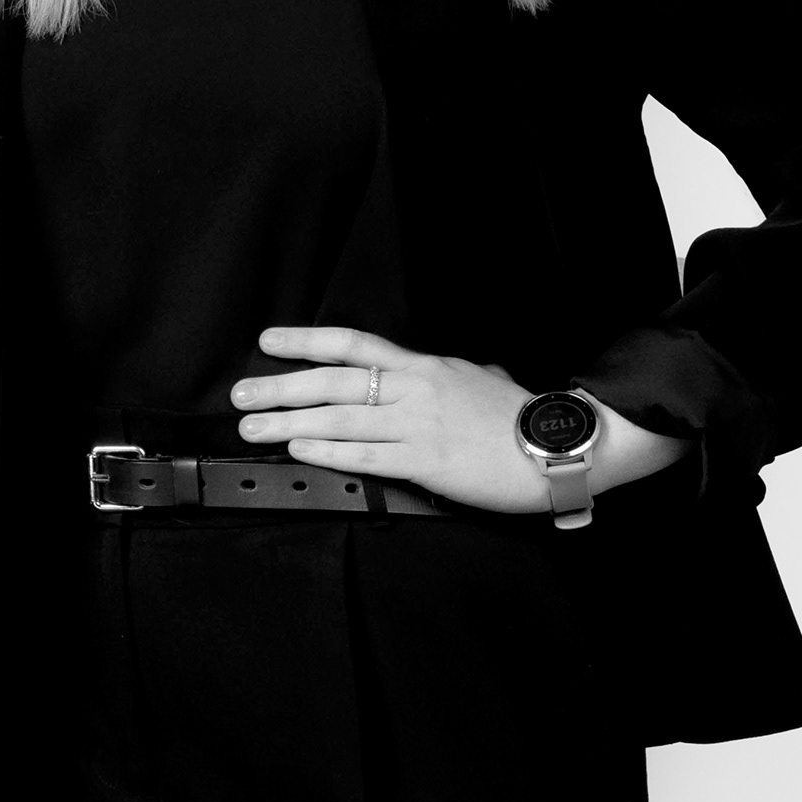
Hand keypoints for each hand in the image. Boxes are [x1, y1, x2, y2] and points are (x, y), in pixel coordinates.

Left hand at [235, 325, 686, 513]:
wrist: (560, 446)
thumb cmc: (519, 417)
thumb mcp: (477, 378)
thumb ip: (442, 376)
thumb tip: (426, 373)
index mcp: (425, 366)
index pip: (354, 345)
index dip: (306, 341)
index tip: (267, 342)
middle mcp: (415, 390)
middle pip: (334, 382)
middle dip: (281, 387)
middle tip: (241, 395)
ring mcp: (419, 424)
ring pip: (341, 418)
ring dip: (289, 422)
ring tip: (253, 428)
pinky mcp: (427, 461)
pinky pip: (367, 455)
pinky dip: (328, 450)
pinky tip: (300, 448)